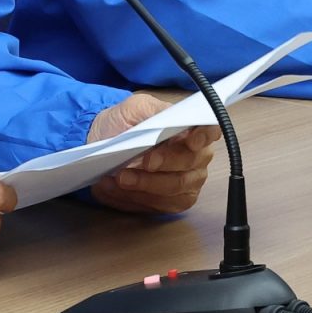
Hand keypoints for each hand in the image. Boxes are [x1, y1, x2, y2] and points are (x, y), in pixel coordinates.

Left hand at [87, 93, 217, 214]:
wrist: (101, 146)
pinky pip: (161, 204)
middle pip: (191, 162)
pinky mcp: (173, 202)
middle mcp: (196, 156)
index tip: (192, 141)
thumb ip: (154, 111)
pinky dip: (137, 197)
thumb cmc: (122, 124)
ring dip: (147, 184)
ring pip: (175, 187)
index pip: (210, 130)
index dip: (205, 136)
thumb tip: (171, 120)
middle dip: (166, 163)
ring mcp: (188, 181)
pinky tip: (119, 188)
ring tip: (121, 178)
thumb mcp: (135, 108)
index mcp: (190, 128)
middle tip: (144, 162)